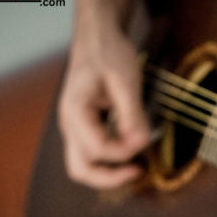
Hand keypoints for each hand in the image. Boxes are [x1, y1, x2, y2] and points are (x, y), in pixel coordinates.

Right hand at [58, 9, 149, 188]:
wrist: (97, 39)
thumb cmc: (109, 54)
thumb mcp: (126, 80)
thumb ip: (132, 114)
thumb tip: (141, 143)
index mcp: (75, 112)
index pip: (98, 149)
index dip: (125, 151)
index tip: (146, 140)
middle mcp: (69, 124)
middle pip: (80, 170)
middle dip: (110, 178)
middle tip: (139, 171)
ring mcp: (75, 128)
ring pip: (84, 166)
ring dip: (109, 172)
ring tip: (137, 166)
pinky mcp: (85, 128)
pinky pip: (92, 154)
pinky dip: (110, 160)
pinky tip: (131, 150)